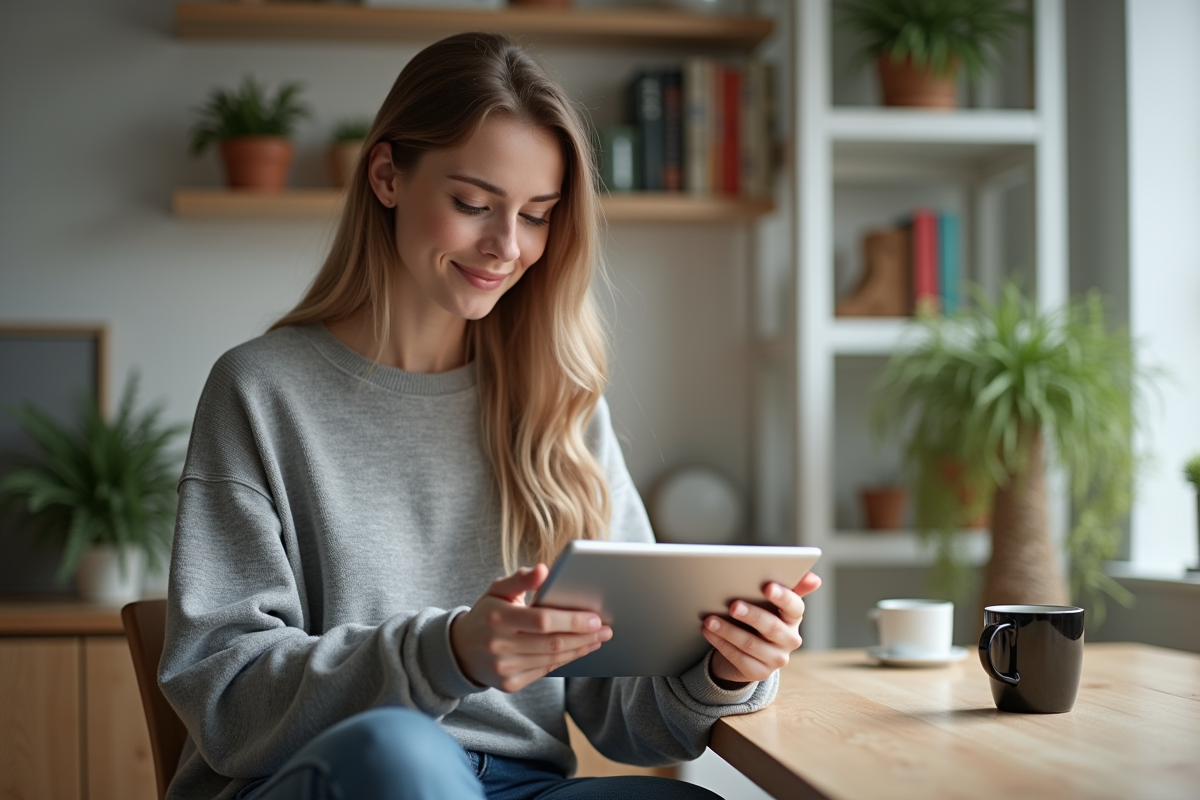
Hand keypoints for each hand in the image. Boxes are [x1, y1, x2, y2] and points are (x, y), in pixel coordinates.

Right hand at [450, 564, 612, 692]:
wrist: (460, 649)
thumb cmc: (487, 613)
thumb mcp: (498, 589)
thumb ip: (521, 577)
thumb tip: (544, 569)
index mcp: (497, 618)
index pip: (542, 620)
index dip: (572, 620)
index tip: (596, 617)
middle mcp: (499, 645)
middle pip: (552, 643)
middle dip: (584, 636)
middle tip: (606, 630)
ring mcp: (504, 668)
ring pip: (551, 660)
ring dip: (579, 649)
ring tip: (597, 639)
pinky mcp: (509, 684)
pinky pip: (544, 671)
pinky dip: (564, 660)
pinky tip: (578, 650)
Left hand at [703, 571, 822, 686]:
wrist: (748, 650)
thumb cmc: (761, 616)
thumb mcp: (772, 601)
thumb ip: (790, 586)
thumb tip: (813, 578)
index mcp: (794, 618)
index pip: (795, 607)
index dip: (783, 597)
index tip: (767, 586)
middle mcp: (790, 640)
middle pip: (771, 626)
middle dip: (751, 615)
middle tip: (733, 605)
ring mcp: (776, 659)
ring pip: (751, 644)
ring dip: (728, 630)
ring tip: (710, 619)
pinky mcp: (760, 673)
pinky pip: (739, 659)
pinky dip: (722, 644)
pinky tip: (709, 632)